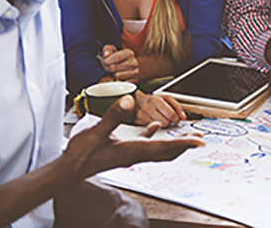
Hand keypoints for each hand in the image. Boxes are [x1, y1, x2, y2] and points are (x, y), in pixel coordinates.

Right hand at [62, 95, 202, 178]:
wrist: (70, 169)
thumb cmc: (82, 153)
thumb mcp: (97, 131)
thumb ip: (114, 115)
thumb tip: (129, 100)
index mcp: (133, 150)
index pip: (164, 147)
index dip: (183, 143)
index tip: (199, 142)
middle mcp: (136, 154)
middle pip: (166, 151)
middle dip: (184, 145)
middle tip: (200, 140)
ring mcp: (131, 154)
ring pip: (159, 150)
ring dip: (173, 143)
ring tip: (186, 137)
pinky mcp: (125, 152)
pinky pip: (146, 145)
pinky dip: (155, 138)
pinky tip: (156, 128)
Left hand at [100, 45, 139, 82]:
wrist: (130, 67)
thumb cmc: (119, 59)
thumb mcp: (113, 51)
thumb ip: (108, 49)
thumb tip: (106, 55)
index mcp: (129, 53)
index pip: (116, 57)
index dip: (107, 60)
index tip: (103, 62)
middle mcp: (134, 62)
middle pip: (114, 67)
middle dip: (107, 68)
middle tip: (106, 67)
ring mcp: (135, 72)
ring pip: (117, 75)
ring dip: (112, 75)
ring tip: (112, 72)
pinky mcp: (134, 80)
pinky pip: (122, 83)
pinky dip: (118, 82)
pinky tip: (117, 78)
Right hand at [134, 91, 185, 127]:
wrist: (136, 100)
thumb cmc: (153, 99)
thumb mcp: (166, 98)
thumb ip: (177, 106)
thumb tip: (184, 117)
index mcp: (156, 100)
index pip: (171, 114)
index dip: (176, 119)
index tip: (177, 119)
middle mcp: (147, 107)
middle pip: (165, 123)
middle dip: (170, 122)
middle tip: (169, 119)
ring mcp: (141, 115)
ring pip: (158, 127)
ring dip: (162, 124)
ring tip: (161, 119)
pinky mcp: (137, 122)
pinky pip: (151, 128)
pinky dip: (154, 126)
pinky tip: (153, 121)